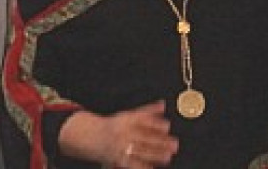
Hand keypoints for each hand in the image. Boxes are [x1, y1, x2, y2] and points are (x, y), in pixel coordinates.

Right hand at [57, 101, 178, 167]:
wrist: (93, 137)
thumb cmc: (117, 125)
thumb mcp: (129, 115)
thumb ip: (147, 110)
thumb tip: (163, 104)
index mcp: (126, 120)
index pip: (142, 121)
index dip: (155, 124)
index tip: (168, 126)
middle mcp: (122, 134)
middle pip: (143, 138)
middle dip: (160, 142)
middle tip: (174, 145)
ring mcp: (120, 148)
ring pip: (139, 152)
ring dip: (154, 155)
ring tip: (168, 156)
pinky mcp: (118, 160)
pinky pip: (132, 165)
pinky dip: (143, 167)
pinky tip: (153, 167)